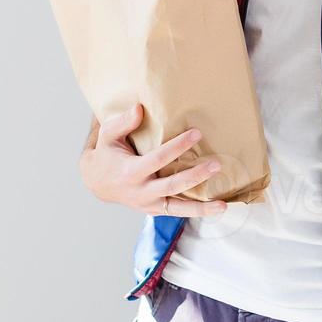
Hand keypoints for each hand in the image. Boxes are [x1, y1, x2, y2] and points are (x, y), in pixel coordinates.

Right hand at [80, 104, 227, 216]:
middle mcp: (141, 192)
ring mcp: (149, 204)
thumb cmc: (106, 154)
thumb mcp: (108, 135)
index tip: (197, 133)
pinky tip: (217, 208)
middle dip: (195, 176)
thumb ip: (122, 122)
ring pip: (178, 209)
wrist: (98, 183)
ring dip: (202, 207)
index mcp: (130, 172)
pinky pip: (178, 212)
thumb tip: (139, 109)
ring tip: (223, 205)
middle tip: (216, 165)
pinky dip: (196, 212)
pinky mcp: (155, 210)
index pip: (158, 159)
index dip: (177, 146)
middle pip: (172, 186)